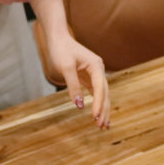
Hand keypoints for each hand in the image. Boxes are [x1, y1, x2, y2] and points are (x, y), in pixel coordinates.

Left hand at [17, 0, 109, 129]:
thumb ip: (73, 87)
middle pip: (105, 94)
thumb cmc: (61, 50)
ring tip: (104, 126)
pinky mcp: (89, 77)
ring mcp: (95, 74)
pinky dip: (98, 104)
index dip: (98, 104)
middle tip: (102, 127)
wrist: (58, 38)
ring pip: (103, 95)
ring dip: (103, 110)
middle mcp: (99, 70)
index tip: (95, 117)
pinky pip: (96, 94)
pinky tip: (98, 115)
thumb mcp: (65, 68)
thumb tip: (79, 105)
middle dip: (104, 110)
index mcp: (96, 66)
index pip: (100, 89)